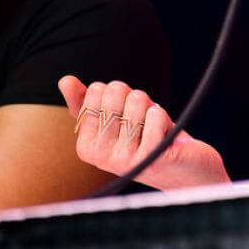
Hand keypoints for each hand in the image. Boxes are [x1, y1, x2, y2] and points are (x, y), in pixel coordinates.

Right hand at [58, 76, 228, 190]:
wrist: (183, 168)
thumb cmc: (147, 139)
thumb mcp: (116, 120)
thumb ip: (87, 103)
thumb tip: (65, 80)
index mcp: (85, 146)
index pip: (97, 90)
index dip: (120, 94)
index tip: (126, 116)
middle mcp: (100, 156)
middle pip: (116, 92)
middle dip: (136, 97)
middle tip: (143, 121)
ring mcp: (124, 160)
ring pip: (137, 101)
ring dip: (152, 108)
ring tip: (154, 129)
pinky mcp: (151, 158)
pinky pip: (155, 116)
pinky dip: (163, 117)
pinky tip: (165, 134)